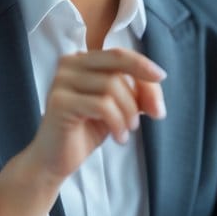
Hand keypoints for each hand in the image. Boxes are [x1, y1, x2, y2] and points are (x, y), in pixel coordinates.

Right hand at [0, 48, 165, 215]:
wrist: (55, 160)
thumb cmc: (86, 130)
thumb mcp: (118, 107)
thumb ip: (137, 94)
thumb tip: (158, 95)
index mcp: (82, 60)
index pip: (120, 55)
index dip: (143, 66)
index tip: (161, 78)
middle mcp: (69, 64)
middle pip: (118, 62)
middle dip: (142, 88)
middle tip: (155, 113)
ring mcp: (61, 81)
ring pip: (112, 86)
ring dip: (129, 112)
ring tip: (127, 130)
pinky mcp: (59, 102)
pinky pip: (102, 105)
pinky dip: (117, 123)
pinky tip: (118, 138)